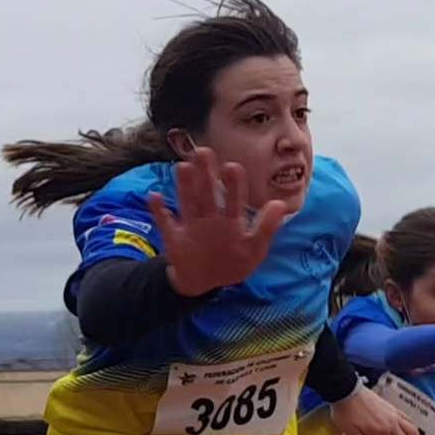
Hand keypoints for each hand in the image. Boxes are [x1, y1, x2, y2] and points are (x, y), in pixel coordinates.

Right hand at [148, 147, 286, 296]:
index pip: (234, 199)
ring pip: (188, 202)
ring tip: (183, 166)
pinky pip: (165, 222)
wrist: (203, 283)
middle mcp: (210, 219)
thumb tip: (281, 204)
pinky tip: (154, 196)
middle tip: (203, 151)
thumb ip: (266, 228)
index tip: (231, 166)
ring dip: (185, 185)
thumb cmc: (231, 264)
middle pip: (208, 193)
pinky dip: (159, 211)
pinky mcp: (174, 238)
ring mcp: (191, 227)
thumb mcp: (254, 250)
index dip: (233, 183)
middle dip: (206, 174)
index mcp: (231, 221)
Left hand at [331, 386, 423, 434]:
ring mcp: (395, 414)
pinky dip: (414, 430)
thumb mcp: (351, 434)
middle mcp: (393, 423)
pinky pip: (409, 420)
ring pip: (413, 430)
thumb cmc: (346, 413)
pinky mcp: (393, 408)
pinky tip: (412, 433)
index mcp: (383, 431)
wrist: (346, 390)